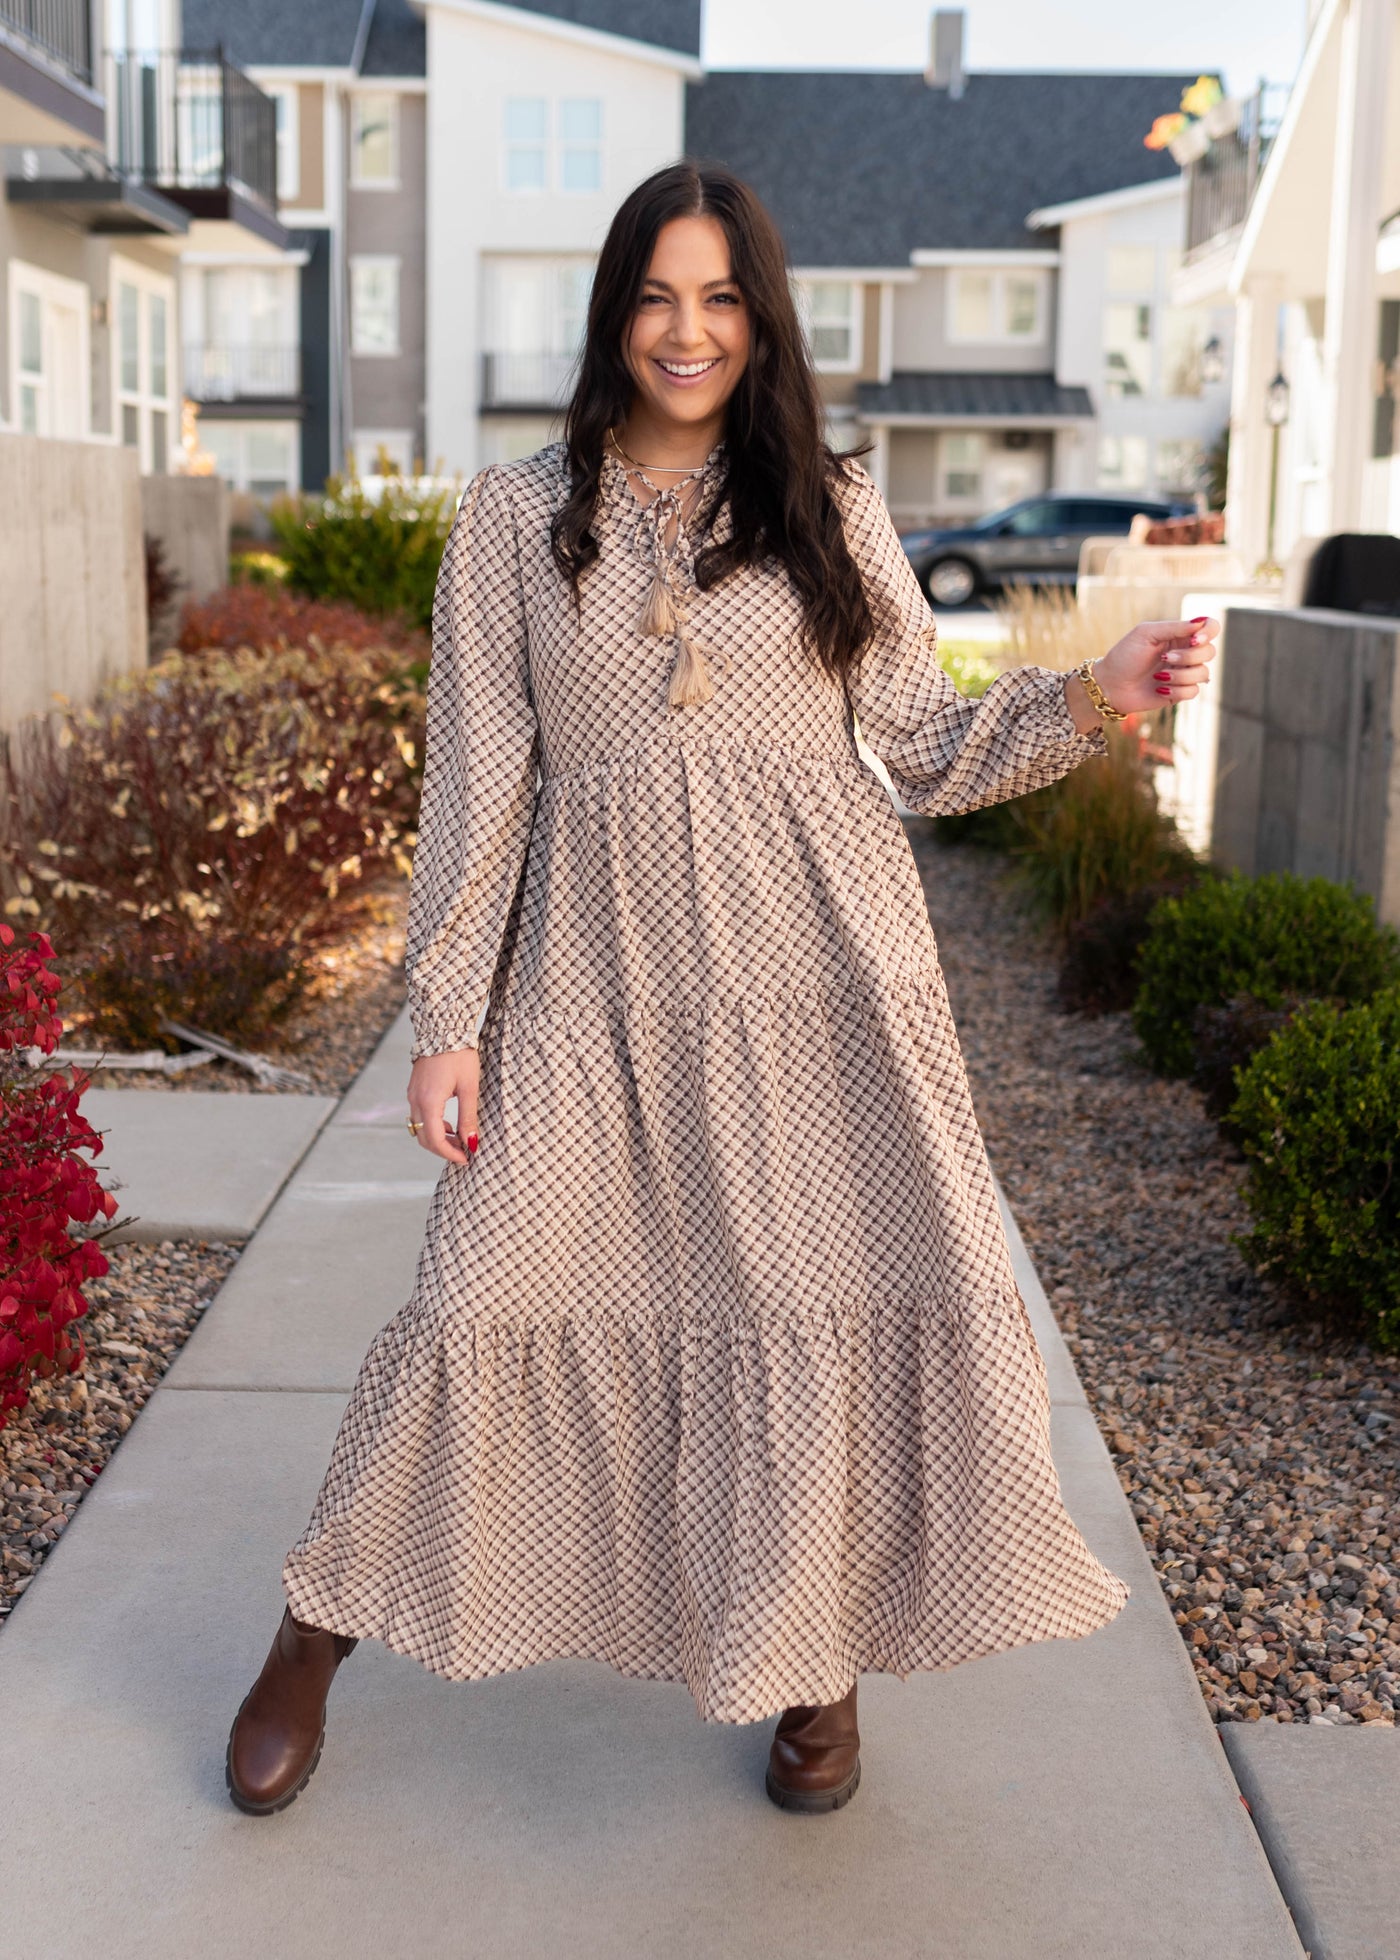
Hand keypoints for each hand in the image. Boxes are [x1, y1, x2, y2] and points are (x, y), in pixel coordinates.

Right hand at [407, 1049, 478, 1165]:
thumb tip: (472, 1143)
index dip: (450, 1153)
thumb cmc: (459, 1055)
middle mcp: (415, 1100)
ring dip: (438, 1138)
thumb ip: (469, 1117)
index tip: (466, 1159)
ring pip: (420, 1128)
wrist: (444, 1028)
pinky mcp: (414, 1089)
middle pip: (424, 1137)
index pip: (435, 1139)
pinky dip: (433, 1126)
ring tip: (460, 1139)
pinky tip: (450, 1123)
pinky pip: (419, 1116)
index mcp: (429, 1101)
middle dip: (444, 1149)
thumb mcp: (469, 1087)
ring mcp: (412, 1094)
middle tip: (464, 1153)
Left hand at [1093, 615, 1221, 716]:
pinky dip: (1177, 690)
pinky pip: (1194, 691)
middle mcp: (1186, 652)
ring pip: (1203, 673)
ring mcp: (1184, 673)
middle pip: (1210, 652)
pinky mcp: (1180, 692)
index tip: (1194, 639)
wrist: (1110, 685)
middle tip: (1164, 658)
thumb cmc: (1125, 656)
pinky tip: (1160, 689)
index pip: (1211, 627)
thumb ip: (1174, 627)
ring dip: (1181, 675)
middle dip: (1189, 656)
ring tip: (1159, 676)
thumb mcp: (1146, 634)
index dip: (1208, 632)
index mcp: (1179, 634)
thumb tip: (1201, 621)